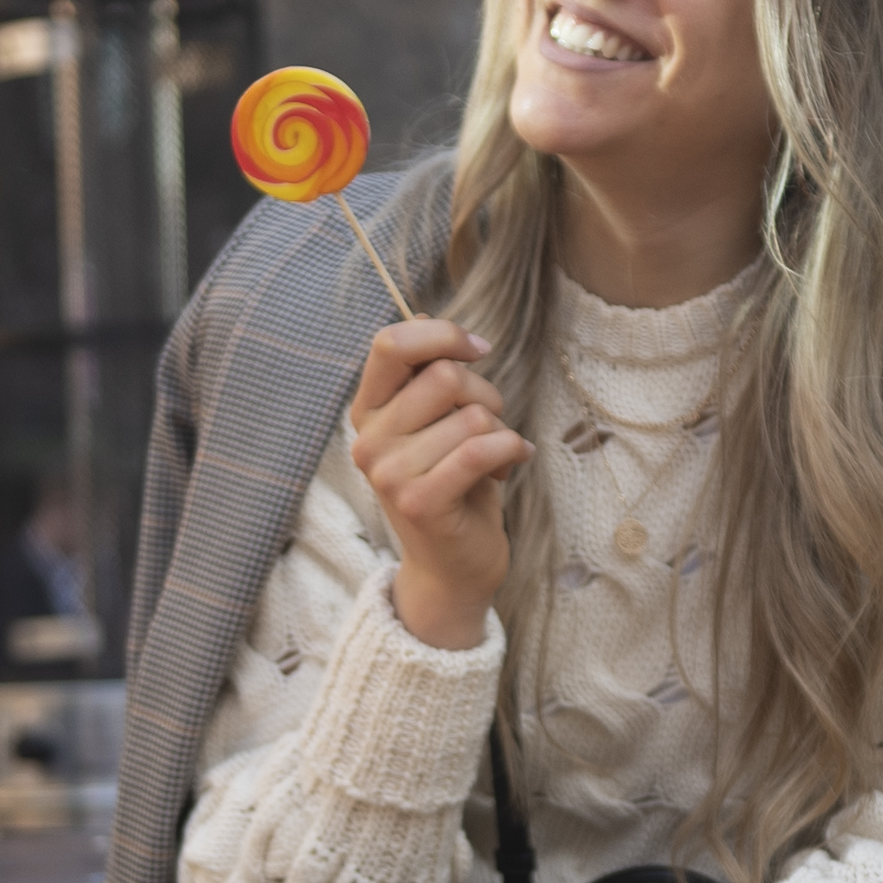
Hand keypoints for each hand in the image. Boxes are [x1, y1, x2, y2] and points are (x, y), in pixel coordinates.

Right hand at [346, 316, 524, 652]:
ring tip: (497, 455)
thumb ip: (425, 376)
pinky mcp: (419, 503)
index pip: (391, 344)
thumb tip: (424, 314)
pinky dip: (510, 449)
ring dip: (501, 429)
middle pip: (444, 375)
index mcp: (367, 411)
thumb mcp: (434, 423)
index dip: (442, 334)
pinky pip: (479, 450)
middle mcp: (368, 440)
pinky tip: (514, 460)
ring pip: (471, 415)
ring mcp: (389, 474)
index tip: (478, 350)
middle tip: (491, 424)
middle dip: (486, 393)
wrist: (453, 567)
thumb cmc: (453, 485)